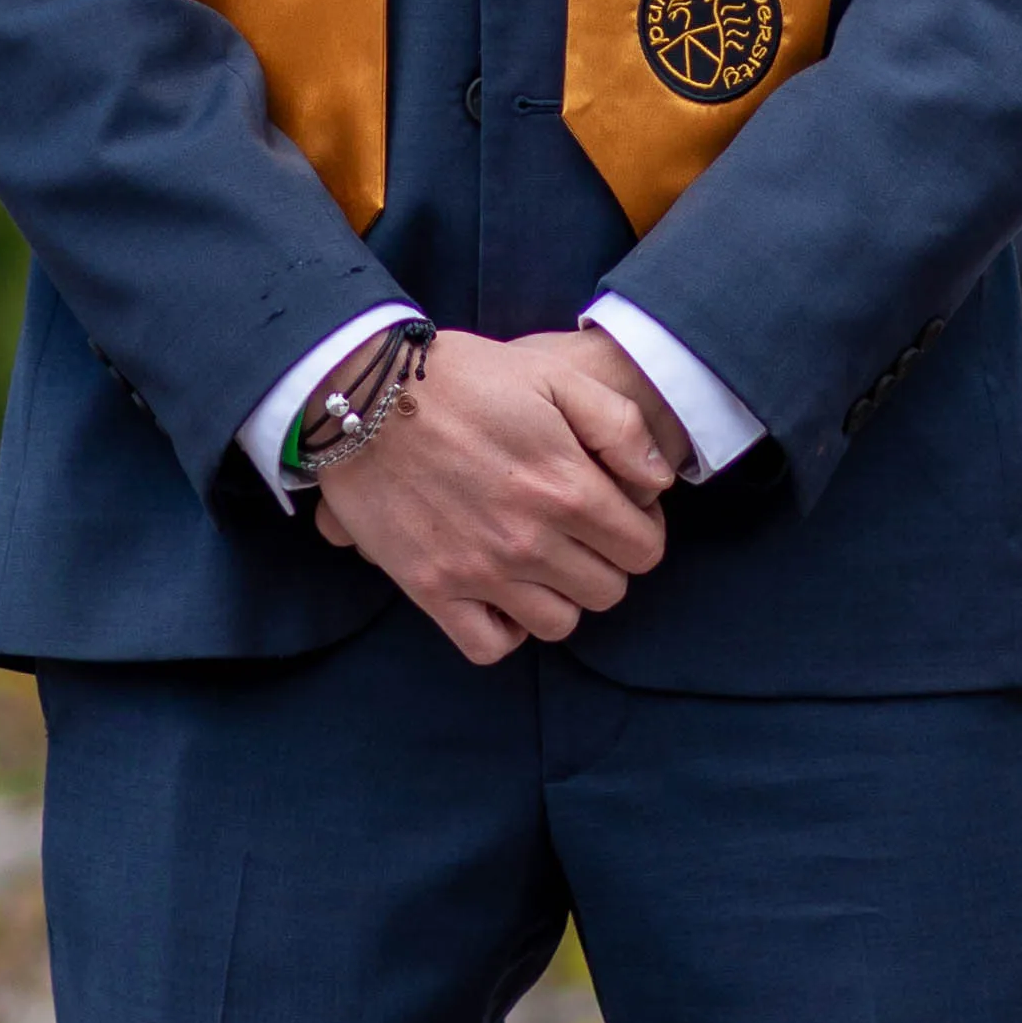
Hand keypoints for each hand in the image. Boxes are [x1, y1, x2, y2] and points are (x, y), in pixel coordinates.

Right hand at [310, 325, 673, 663]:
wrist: (363, 392)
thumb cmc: (462, 377)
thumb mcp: (554, 376)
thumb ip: (620, 426)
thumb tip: (658, 484)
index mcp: (568, 488)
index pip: (643, 550)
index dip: (640, 532)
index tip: (616, 514)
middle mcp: (531, 540)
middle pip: (606, 591)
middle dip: (603, 563)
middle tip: (577, 534)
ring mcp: (480, 571)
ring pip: (557, 624)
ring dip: (558, 596)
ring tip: (539, 563)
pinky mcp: (431, 590)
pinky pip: (489, 647)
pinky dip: (504, 631)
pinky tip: (500, 596)